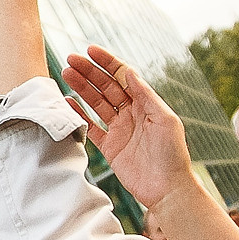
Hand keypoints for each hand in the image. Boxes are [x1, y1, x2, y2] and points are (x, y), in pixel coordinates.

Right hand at [60, 45, 194, 208]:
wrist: (167, 189)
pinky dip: (79, 114)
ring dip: (82, 88)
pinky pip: (91, 126)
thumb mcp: (165, 119)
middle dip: (89, 72)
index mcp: (146, 104)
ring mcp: (120, 129)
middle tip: (71, 60)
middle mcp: (132, 114)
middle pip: (106, 86)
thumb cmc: (172, 154)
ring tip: (65, 74)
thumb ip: (146, 95)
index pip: (124, 76)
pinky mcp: (110, 147)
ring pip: (96, 103)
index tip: (90, 51)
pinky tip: (67, 102)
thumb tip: (129, 72)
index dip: (107, 62)